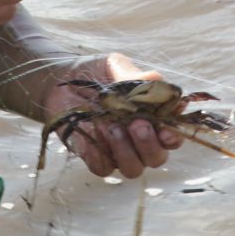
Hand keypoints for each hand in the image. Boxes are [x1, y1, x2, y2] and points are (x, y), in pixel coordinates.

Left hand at [40, 52, 184, 179]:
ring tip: (113, 127)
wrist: (61, 81)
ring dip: (126, 151)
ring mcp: (118, 153)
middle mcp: (139, 141)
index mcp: (153, 119)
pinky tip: (93, 136)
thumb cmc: (97, 74)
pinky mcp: (95, 158)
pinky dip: (99, 155)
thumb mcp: (117, 67)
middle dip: (149, 143)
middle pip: (157, 158)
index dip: (173, 136)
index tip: (165, 129)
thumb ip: (138, 77)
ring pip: (133, 168)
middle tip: (137, 124)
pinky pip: (103, 168)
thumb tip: (158, 81)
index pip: (173, 136)